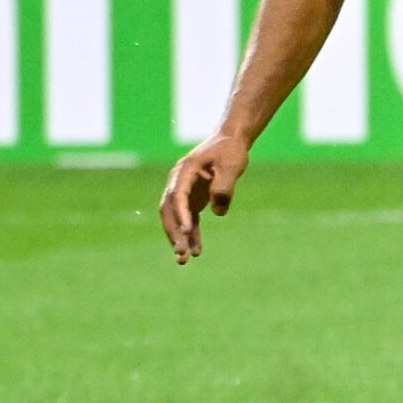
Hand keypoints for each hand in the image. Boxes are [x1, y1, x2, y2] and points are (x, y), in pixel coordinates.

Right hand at [160, 133, 250, 263]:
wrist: (231, 141)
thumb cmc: (230, 150)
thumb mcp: (232, 165)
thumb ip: (224, 187)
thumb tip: (217, 212)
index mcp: (184, 171)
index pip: (178, 196)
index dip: (181, 214)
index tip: (186, 231)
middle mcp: (179, 182)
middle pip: (170, 211)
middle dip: (174, 233)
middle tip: (181, 253)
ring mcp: (184, 192)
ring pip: (176, 219)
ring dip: (179, 239)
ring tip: (184, 260)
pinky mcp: (193, 200)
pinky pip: (189, 221)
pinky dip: (191, 235)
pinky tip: (197, 252)